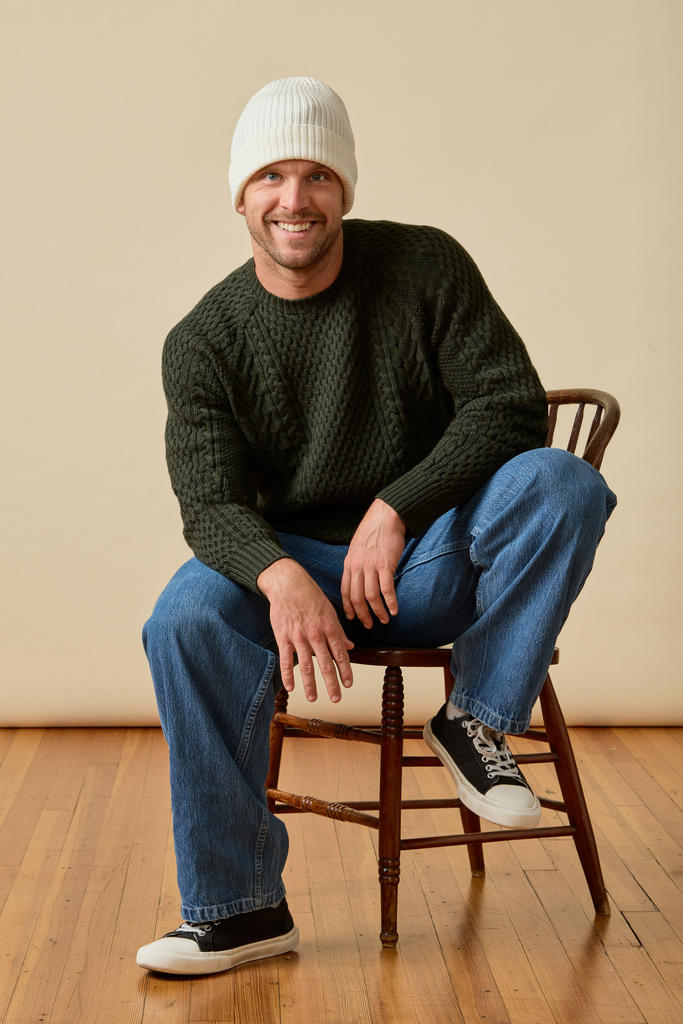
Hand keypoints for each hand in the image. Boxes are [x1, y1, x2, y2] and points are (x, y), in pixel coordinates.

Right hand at [257, 558, 353, 702]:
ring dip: (310, 684)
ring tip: (313, 698)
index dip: (345, 671)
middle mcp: (316, 634)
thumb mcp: (330, 611)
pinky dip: (288, 675)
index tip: (348, 684)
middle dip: (332, 683)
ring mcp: (299, 637)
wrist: (287, 583)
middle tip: (336, 699)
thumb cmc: (310, 595)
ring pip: (306, 665)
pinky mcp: (283, 637)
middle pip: (326, 664)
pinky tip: (290, 687)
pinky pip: (286, 660)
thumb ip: (340, 631)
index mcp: (330, 628)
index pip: (341, 654)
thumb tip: (350, 647)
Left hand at [341, 499, 405, 627]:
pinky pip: (386, 590)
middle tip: (369, 625)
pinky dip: (390, 603)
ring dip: (378, 612)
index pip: (345, 591)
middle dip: (362, 615)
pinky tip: (395, 610)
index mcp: (349, 563)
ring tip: (384, 620)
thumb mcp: (356, 547)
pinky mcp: (385, 565)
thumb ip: (355, 563)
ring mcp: (371, 567)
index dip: (348, 607)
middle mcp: (357, 567)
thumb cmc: (373, 530)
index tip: (353, 617)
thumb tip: (357, 576)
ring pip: (371, 597)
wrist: (386, 516)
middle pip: (356, 598)